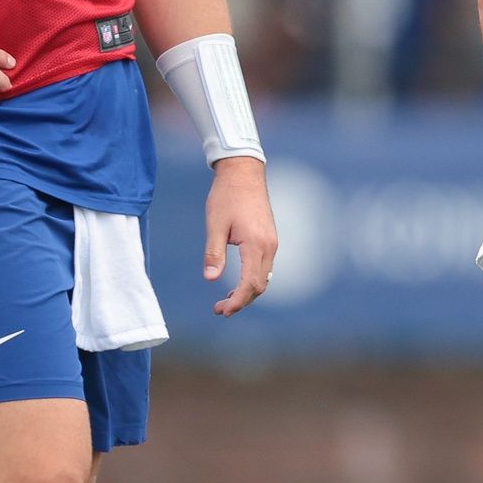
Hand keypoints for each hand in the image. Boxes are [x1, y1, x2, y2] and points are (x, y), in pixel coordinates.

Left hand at [204, 156, 276, 316]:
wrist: (244, 172)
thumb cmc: (227, 196)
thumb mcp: (215, 224)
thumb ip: (214, 253)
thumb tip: (211, 279)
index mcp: (256, 244)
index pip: (250, 284)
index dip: (237, 301)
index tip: (222, 310)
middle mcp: (269, 246)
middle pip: (260, 285)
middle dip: (241, 301)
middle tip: (219, 309)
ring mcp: (272, 242)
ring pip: (264, 278)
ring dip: (247, 292)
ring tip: (226, 299)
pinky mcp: (269, 238)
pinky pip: (264, 267)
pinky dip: (252, 280)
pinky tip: (237, 282)